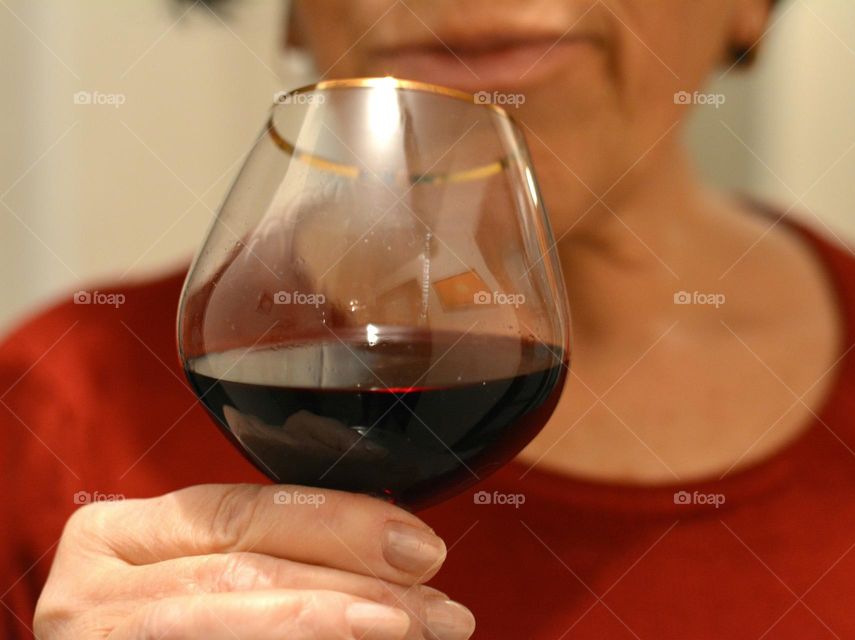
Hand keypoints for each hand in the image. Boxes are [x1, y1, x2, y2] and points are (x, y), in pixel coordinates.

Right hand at [34, 484, 474, 638]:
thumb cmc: (185, 618)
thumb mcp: (208, 573)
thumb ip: (279, 554)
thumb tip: (406, 554)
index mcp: (113, 537)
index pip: (237, 512)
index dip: (336, 524)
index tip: (419, 547)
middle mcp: (89, 593)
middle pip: (242, 573)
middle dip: (353, 586)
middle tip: (437, 609)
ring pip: (231, 621)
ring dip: (336, 624)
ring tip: (414, 629)